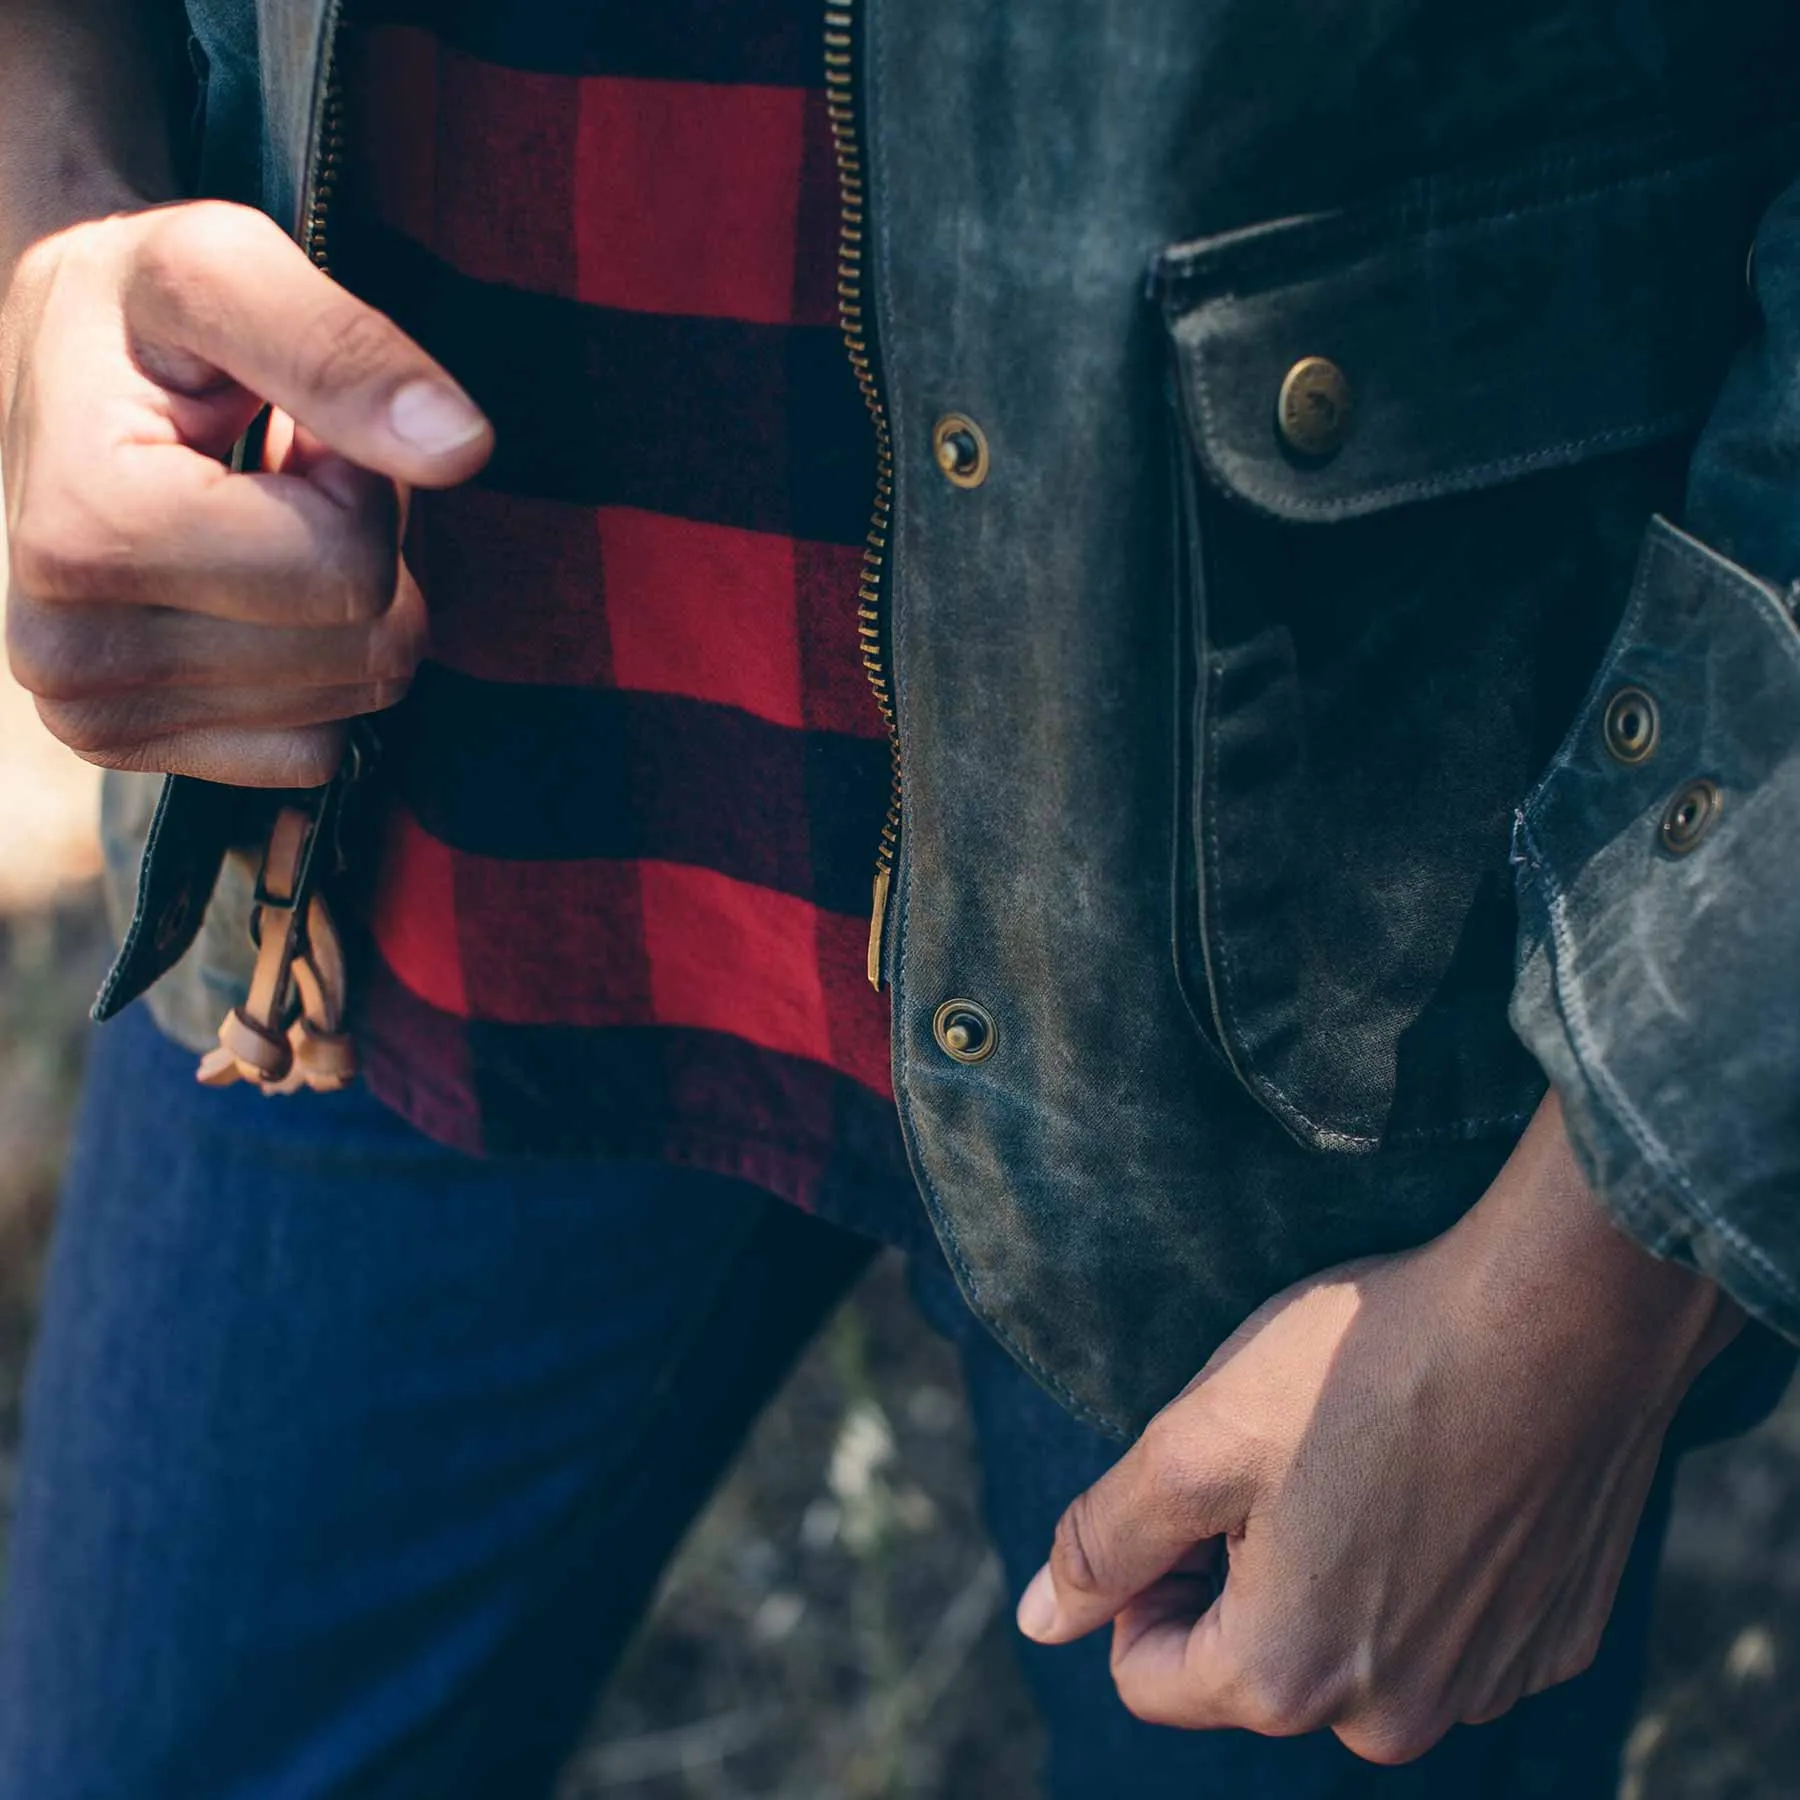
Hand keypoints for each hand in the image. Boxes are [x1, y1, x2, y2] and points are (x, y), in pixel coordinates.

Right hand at [2, 200, 492, 785]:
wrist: (45, 374)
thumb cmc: (139, 314)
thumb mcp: (225, 267)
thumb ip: (342, 347)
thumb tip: (462, 447)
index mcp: (86, 536)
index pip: (351, 569)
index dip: (360, 484)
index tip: (290, 429)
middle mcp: (69, 656)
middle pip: (369, 648)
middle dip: (361, 547)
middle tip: (279, 480)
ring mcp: (98, 722)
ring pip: (358, 698)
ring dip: (343, 602)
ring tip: (256, 525)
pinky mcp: (138, 755)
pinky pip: (322, 747)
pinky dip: (315, 668)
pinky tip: (242, 594)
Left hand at [1017, 1093, 1740, 1762]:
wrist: (1560, 1317)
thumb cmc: (1363, 1367)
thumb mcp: (1195, 1440)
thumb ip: (1105, 1542)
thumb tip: (1038, 1622)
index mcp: (1285, 1680)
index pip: (1146, 1674)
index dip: (1145, 1577)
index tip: (1193, 1483)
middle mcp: (1392, 1717)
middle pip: (1253, 1665)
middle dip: (1241, 1572)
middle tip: (1281, 1454)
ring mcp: (1486, 1685)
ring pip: (1350, 1646)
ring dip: (1333, 1567)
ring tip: (1365, 1453)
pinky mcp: (1554, 1638)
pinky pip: (1444, 1624)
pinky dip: (1424, 1562)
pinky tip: (1441, 1469)